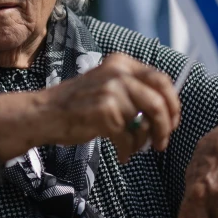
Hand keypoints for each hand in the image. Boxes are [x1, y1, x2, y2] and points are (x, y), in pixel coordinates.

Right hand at [0, 53, 180, 162]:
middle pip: (159, 101)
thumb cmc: (76, 104)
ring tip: (133, 148)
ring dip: (143, 142)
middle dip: (166, 125)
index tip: (172, 121)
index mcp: (121, 63)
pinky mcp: (105, 112)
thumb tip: (168, 109)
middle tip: (161, 141)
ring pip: (145, 123)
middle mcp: (118, 73)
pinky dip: (128, 150)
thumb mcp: (106, 84)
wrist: (45, 113)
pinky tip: (122, 154)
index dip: (172, 103)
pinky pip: (129, 138)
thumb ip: (133, 90)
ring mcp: (111, 91)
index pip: (161, 80)